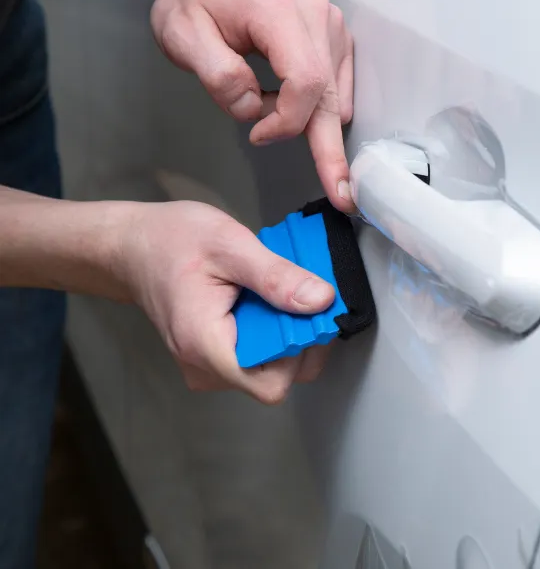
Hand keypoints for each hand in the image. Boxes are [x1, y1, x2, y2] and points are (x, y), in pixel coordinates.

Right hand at [119, 200, 332, 403]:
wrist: (132, 246)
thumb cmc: (172, 240)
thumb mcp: (230, 244)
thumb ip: (276, 277)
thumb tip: (322, 301)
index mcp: (205, 345)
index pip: (271, 384)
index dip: (300, 352)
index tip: (308, 312)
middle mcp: (204, 368)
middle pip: (276, 378)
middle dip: (299, 338)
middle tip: (298, 293)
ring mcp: (207, 368)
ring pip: (270, 370)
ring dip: (286, 334)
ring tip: (276, 293)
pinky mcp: (214, 360)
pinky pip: (256, 359)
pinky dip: (271, 333)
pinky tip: (265, 302)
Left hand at [151, 0, 354, 212]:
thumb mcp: (181, 32)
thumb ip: (216, 75)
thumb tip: (250, 110)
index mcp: (278, 13)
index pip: (304, 82)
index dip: (285, 121)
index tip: (257, 133)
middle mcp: (317, 19)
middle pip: (330, 98)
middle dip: (332, 152)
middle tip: (344, 195)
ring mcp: (334, 29)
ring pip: (335, 99)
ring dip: (305, 121)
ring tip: (267, 111)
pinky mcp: (340, 41)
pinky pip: (337, 90)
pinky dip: (314, 108)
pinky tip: (284, 99)